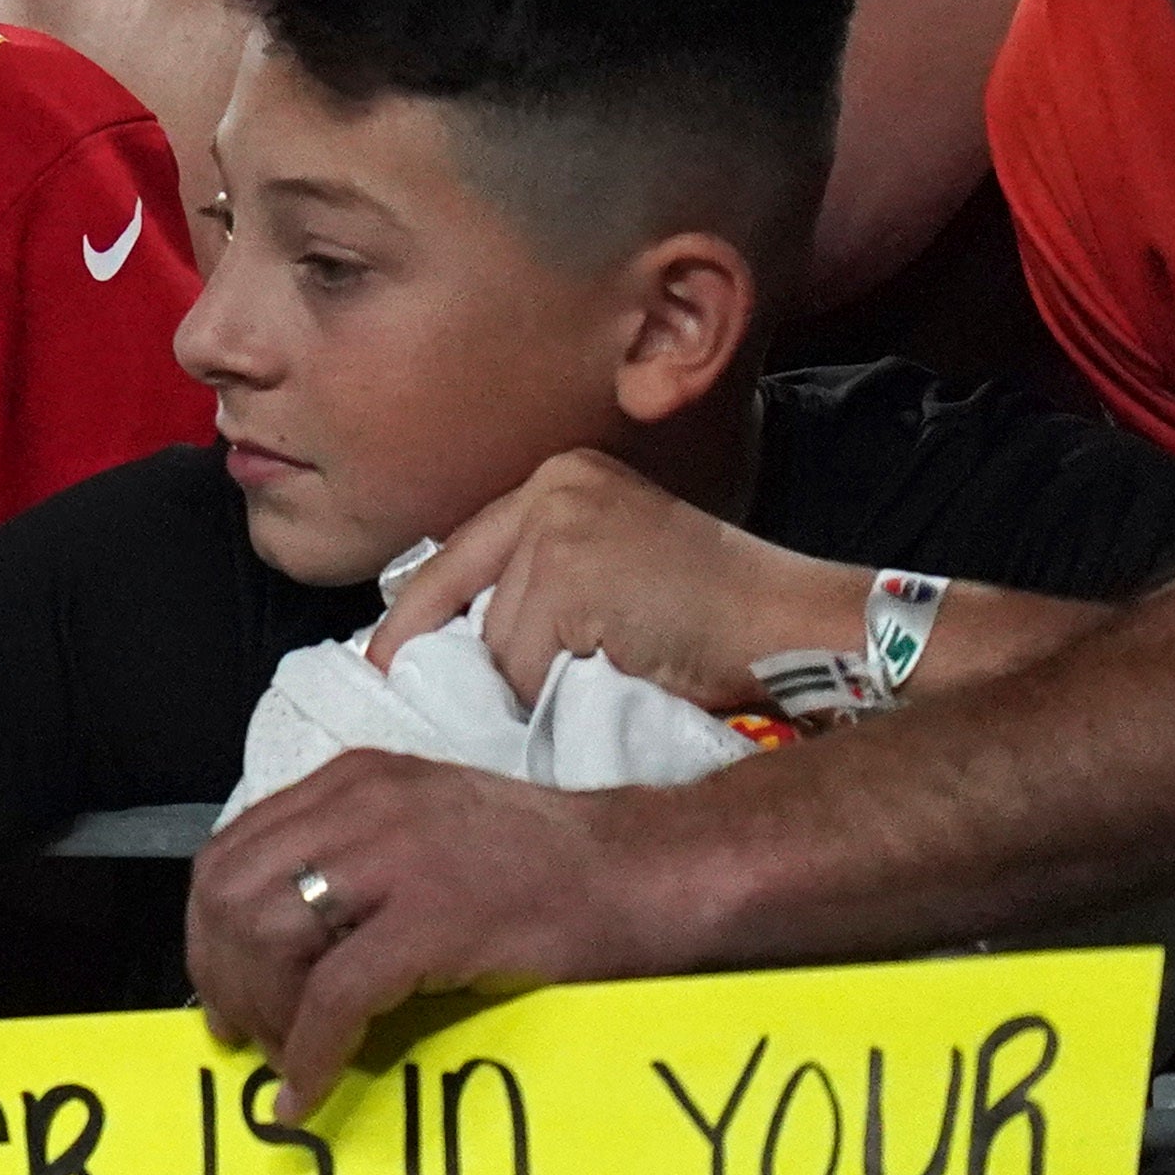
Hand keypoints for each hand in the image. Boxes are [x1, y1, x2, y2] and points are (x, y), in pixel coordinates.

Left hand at [188, 747, 723, 1127]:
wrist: (653, 873)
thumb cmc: (550, 871)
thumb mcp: (426, 838)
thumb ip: (351, 869)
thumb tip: (273, 954)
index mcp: (354, 785)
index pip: (231, 854)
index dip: (209, 934)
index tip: (220, 992)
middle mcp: (363, 807)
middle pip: (230, 896)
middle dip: (222, 979)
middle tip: (245, 1039)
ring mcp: (399, 859)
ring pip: (266, 940)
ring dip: (263, 1017)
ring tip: (287, 1062)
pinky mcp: (436, 920)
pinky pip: (333, 997)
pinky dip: (308, 1055)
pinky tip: (308, 1091)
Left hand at [362, 453, 860, 713]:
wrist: (796, 626)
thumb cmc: (717, 615)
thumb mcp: (615, 566)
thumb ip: (539, 581)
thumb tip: (444, 646)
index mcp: (558, 479)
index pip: (454, 555)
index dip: (414, 619)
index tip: (378, 664)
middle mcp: (551, 489)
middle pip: (470, 606)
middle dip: (493, 662)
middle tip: (552, 684)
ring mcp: (559, 529)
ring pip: (496, 646)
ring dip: (535, 683)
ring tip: (609, 671)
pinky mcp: (571, 579)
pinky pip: (526, 670)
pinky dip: (559, 695)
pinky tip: (620, 675)